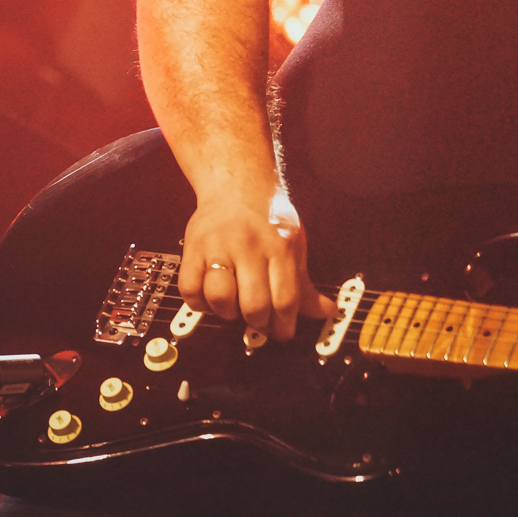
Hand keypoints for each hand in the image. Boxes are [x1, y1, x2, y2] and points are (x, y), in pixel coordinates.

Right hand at [176, 185, 329, 341]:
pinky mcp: (193, 249)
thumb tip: (327, 312)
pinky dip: (199, 304)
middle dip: (258, 323)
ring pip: (220, 298)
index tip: (282, 332)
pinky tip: (211, 298)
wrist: (237, 184)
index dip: (284, 324)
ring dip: (228, 313)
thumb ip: (305, 284)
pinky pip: (190, 289)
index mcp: (279, 247)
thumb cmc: (268, 218)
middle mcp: (249, 247)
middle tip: (259, 322)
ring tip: (234, 307)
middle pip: (253, 304)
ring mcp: (219, 247)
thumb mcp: (294, 245)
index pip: (285, 298)